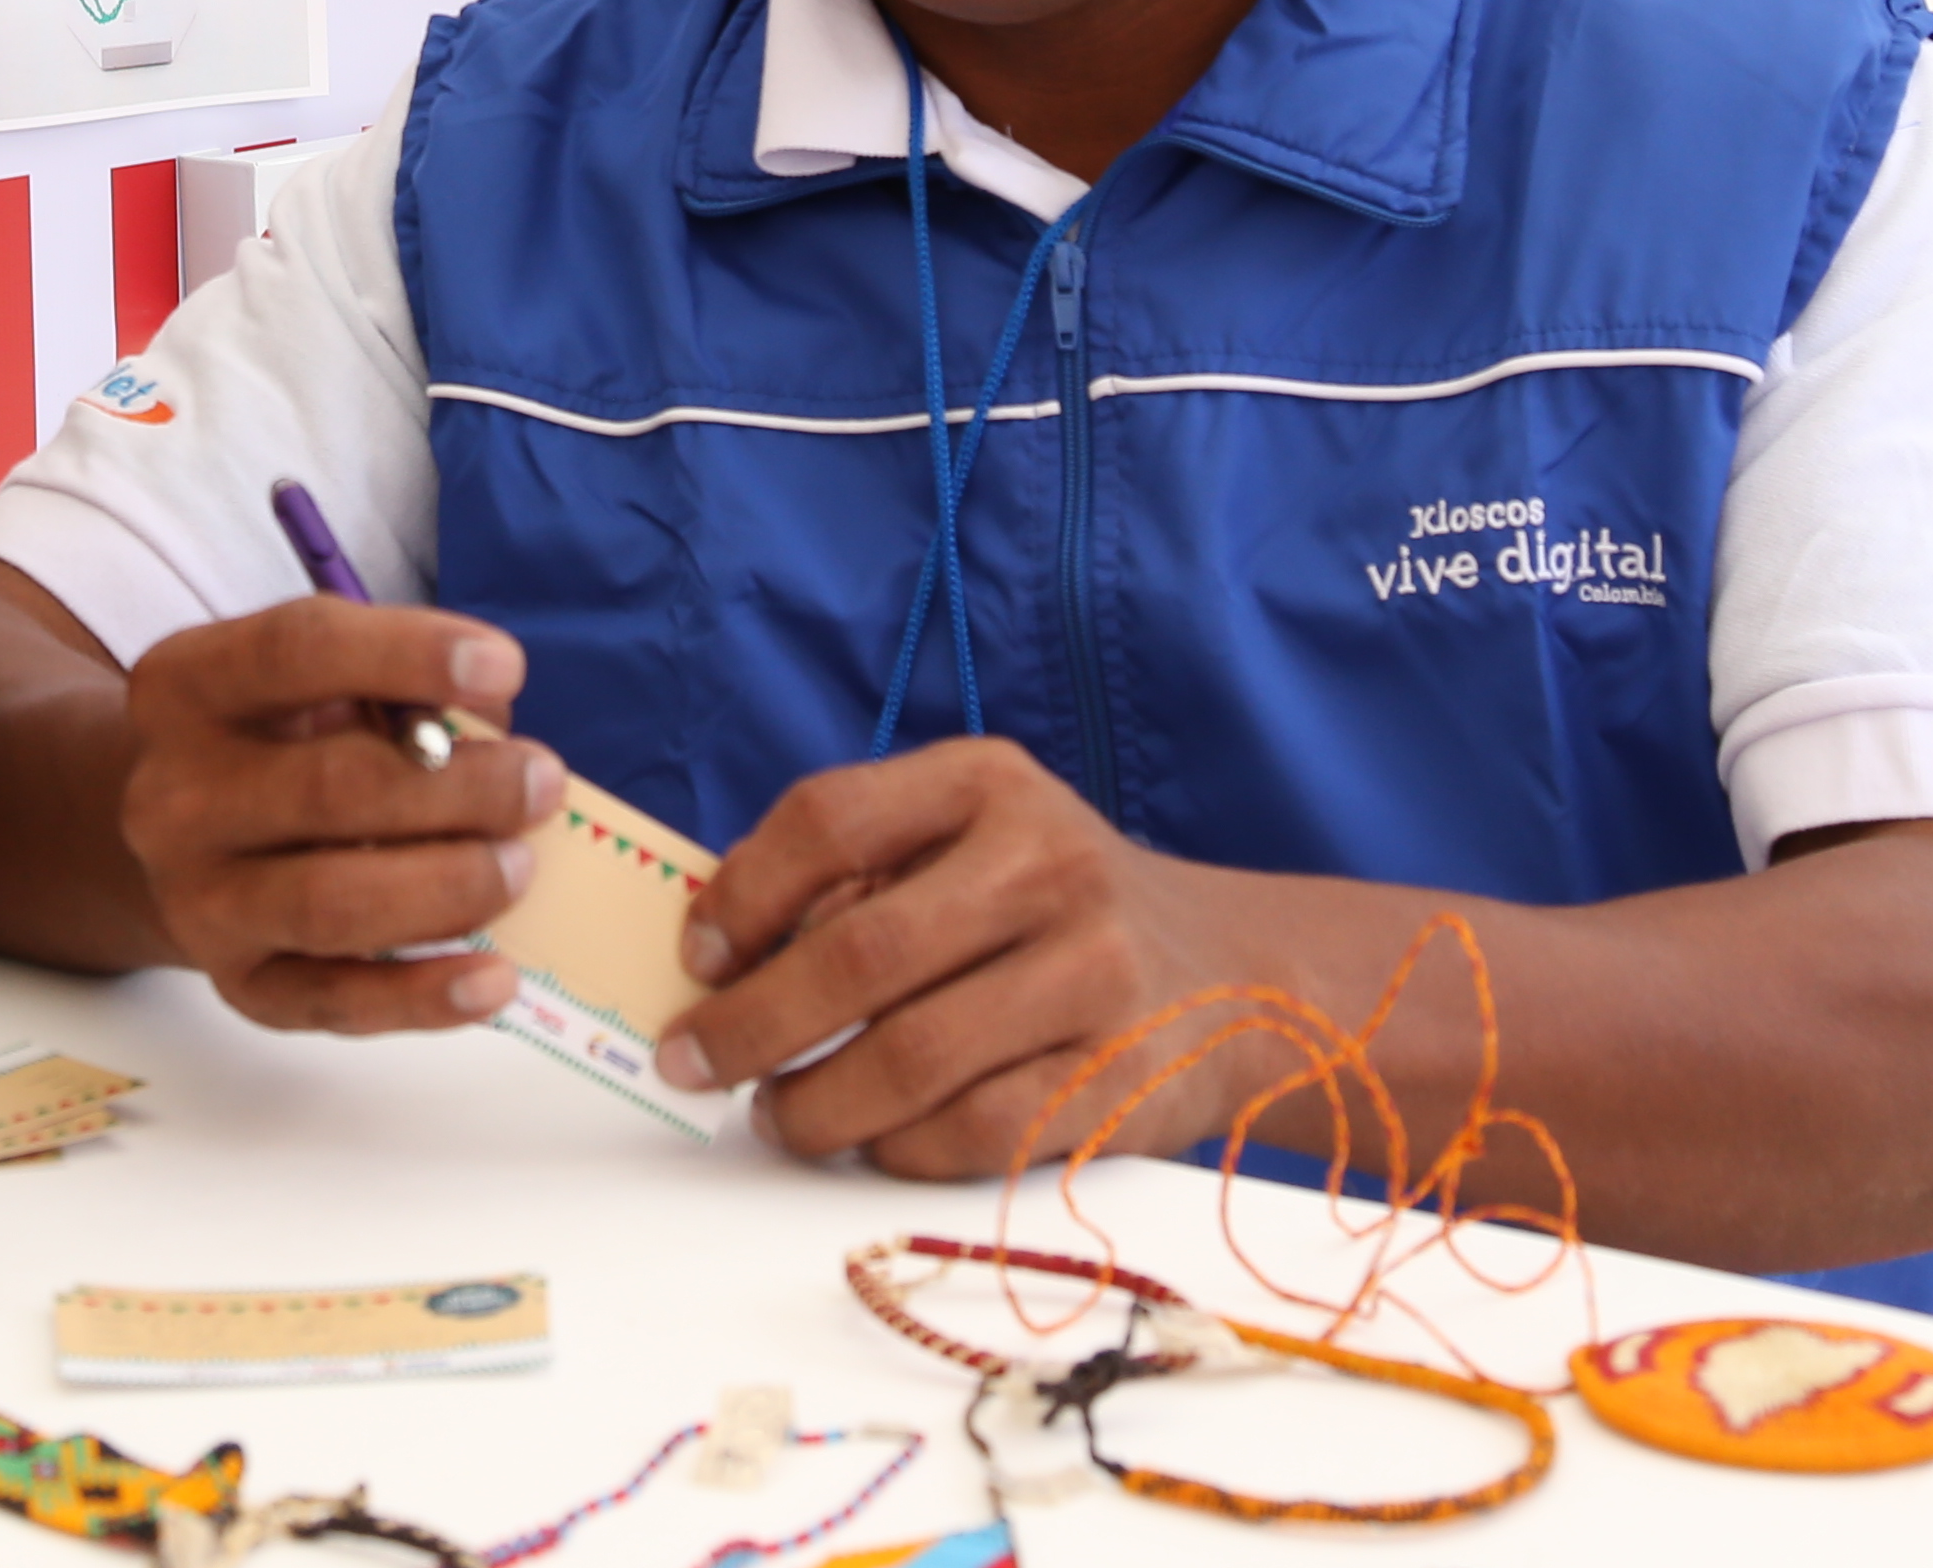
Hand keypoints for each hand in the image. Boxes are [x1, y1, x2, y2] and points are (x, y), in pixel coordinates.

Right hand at [118, 599, 562, 1034]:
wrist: (186, 841)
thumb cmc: (284, 741)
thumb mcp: (320, 683)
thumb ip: (401, 692)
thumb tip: (495, 740)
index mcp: (188, 685)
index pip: (296, 652)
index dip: (407, 654)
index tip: (506, 667)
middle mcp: (175, 795)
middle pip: (329, 788)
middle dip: (458, 788)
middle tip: (540, 782)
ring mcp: (198, 900)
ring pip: (330, 902)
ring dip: (448, 885)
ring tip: (520, 866)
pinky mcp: (239, 985)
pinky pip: (335, 1001)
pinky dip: (424, 996)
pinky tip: (496, 977)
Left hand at [656, 733, 1243, 1174]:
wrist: (1238, 973)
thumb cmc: (1054, 910)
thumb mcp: (974, 840)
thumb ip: (861, 873)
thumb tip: (717, 953)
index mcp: (989, 783)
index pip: (829, 819)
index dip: (742, 895)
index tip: (698, 957)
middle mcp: (1048, 863)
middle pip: (859, 952)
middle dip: (750, 1023)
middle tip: (694, 1064)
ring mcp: (1094, 972)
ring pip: (910, 1057)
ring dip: (813, 1103)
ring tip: (776, 1113)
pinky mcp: (1120, 1078)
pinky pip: (973, 1130)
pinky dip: (898, 1148)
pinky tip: (872, 1141)